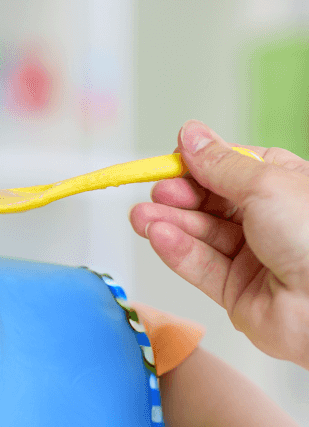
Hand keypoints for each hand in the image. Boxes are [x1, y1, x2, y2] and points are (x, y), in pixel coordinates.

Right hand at [129, 120, 308, 369]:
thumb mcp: (264, 184)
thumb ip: (218, 163)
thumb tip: (190, 135)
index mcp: (284, 186)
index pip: (230, 169)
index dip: (198, 165)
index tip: (171, 160)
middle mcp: (269, 221)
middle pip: (209, 203)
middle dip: (178, 197)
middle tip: (157, 192)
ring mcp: (252, 257)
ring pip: (199, 235)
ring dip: (168, 224)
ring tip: (140, 217)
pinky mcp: (237, 291)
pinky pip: (200, 266)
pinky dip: (177, 251)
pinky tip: (158, 237)